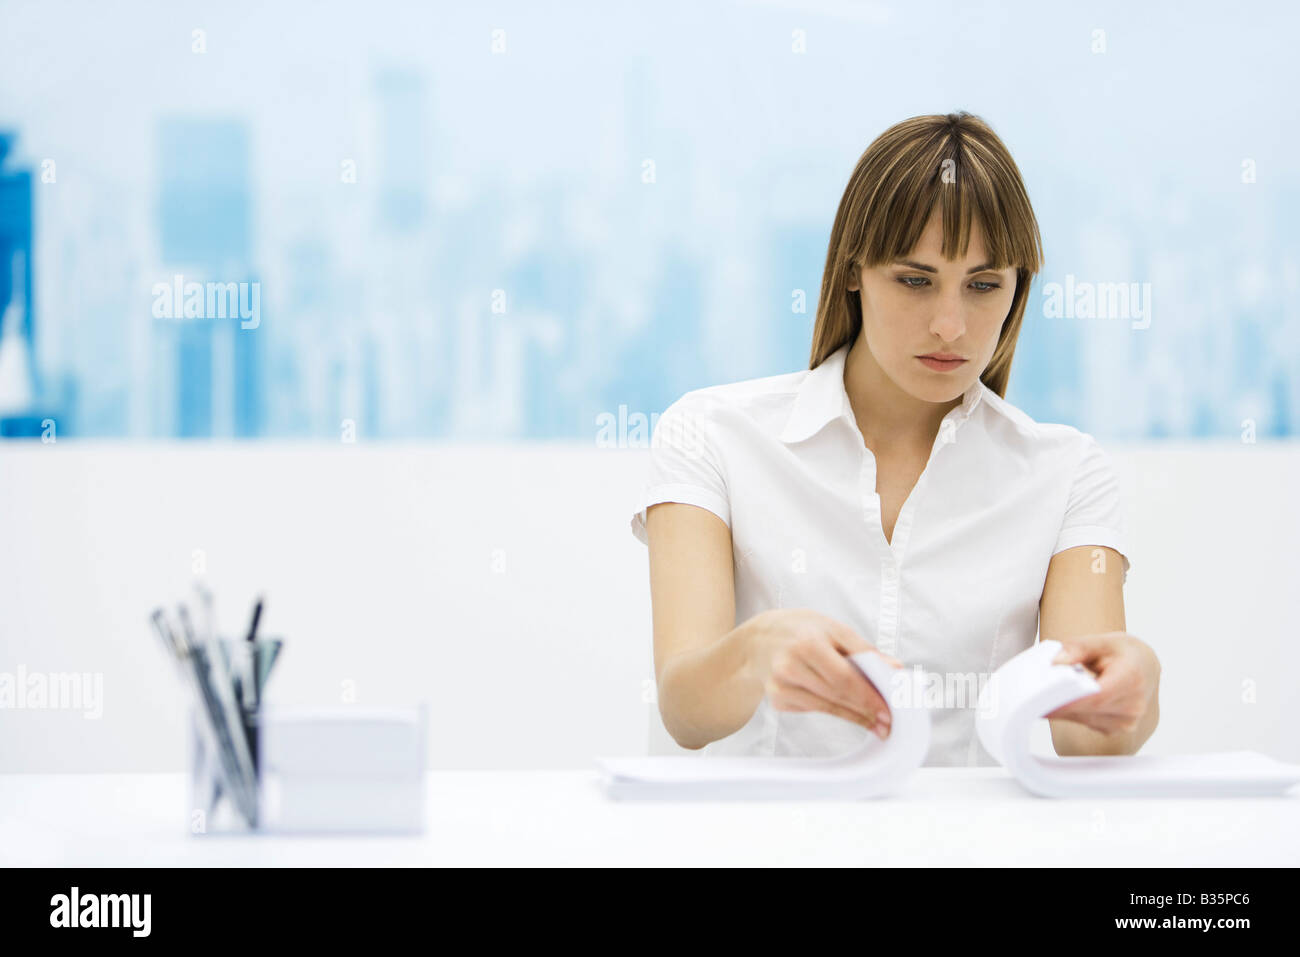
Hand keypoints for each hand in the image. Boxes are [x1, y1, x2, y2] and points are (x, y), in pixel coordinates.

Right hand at [745, 608, 901, 738]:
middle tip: (886, 723)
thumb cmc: (801, 631)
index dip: (868, 697)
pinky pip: (812, 709)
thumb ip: (864, 650)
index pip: (844, 678)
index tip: (888, 711)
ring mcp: (780, 686)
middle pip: (836, 696)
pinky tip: (842, 708)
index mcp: (807, 644)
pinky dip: (830, 710)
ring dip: (853, 717)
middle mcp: (790, 666)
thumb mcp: (833, 629)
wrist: (759, 640)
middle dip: (865, 711)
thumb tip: (894, 668)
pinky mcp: (777, 700)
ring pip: (826, 707)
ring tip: (873, 723)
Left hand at [1045, 631, 1159, 734]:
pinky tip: (1055, 702)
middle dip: (1056, 703)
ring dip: (1060, 709)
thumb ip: (1077, 648)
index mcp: (1131, 678)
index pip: (1096, 696)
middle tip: (1027, 698)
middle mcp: (1133, 704)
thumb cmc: (1123, 653)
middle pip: (1087, 710)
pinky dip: (1069, 713)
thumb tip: (1055, 662)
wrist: (1144, 668)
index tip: (1042, 699)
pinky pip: (1086, 723)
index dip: (1068, 700)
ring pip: (1083, 719)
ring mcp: (1126, 721)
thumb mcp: (1102, 640)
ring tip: (1036, 697)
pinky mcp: (1116, 728)